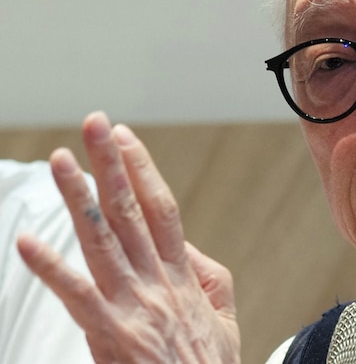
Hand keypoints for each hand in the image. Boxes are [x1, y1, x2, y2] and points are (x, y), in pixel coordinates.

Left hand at [16, 112, 240, 362]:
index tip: (125, 138)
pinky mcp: (110, 333)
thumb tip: (182, 242)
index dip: (143, 170)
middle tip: (95, 125)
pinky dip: (51, 267)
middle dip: (112, 165)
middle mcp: (157, 282)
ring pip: (103, 241)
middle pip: (132, 212)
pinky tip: (27, 241)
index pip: (162, 209)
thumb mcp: (223, 316)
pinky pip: (76, 295)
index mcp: (183, 276)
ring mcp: (133, 305)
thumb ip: (206, 274)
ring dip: (78, 198)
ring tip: (59, 160)